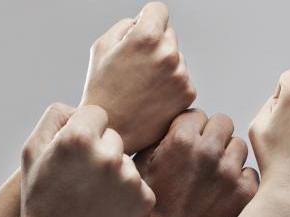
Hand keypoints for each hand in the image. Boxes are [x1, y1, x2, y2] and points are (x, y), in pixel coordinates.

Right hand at [15, 103, 155, 216]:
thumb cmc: (40, 200)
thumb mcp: (31, 153)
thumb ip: (55, 117)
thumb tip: (81, 106)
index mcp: (79, 139)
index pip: (97, 114)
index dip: (84, 132)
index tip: (75, 154)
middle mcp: (109, 156)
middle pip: (115, 138)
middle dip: (101, 153)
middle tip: (82, 181)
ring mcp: (130, 179)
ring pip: (128, 162)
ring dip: (115, 175)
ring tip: (93, 199)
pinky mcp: (145, 200)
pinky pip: (139, 185)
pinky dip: (127, 196)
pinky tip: (107, 211)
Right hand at [81, 2, 195, 152]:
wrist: (113, 131)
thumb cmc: (103, 89)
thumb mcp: (102, 47)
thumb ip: (126, 25)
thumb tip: (145, 20)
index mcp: (146, 37)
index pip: (158, 9)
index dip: (147, 18)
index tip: (142, 29)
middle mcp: (169, 54)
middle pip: (168, 34)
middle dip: (155, 44)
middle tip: (135, 67)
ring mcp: (181, 75)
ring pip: (176, 57)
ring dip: (164, 66)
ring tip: (142, 86)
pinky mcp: (188, 93)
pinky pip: (182, 77)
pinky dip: (170, 84)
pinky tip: (152, 97)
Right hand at [134, 109, 258, 216]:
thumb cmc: (155, 208)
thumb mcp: (144, 167)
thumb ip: (161, 138)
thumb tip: (177, 122)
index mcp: (181, 140)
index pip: (196, 115)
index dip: (191, 130)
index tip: (188, 145)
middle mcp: (209, 151)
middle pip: (223, 123)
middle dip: (214, 137)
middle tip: (204, 158)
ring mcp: (231, 172)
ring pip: (239, 146)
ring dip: (229, 158)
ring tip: (214, 178)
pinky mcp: (247, 192)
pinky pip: (250, 173)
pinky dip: (240, 182)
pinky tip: (224, 195)